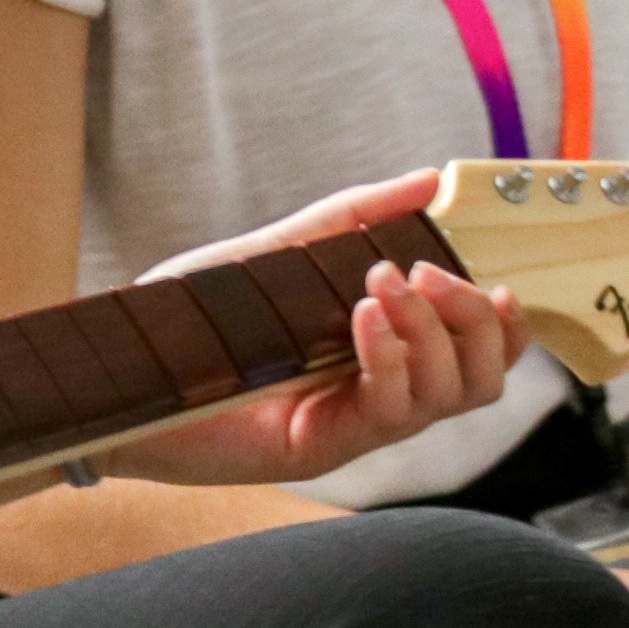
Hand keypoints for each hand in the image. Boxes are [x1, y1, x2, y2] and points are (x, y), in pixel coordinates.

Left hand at [97, 172, 539, 492]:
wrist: (123, 371)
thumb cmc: (195, 319)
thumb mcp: (284, 251)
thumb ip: (357, 218)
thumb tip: (432, 178)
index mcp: (383, 354)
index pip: (480, 351)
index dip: (506, 322)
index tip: (494, 276)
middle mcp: (380, 396)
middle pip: (481, 379)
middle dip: (475, 321)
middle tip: (425, 274)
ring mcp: (354, 427)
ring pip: (448, 397)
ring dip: (430, 332)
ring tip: (381, 285)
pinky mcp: (322, 449)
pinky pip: (390, 413)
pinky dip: (389, 359)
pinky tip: (361, 319)